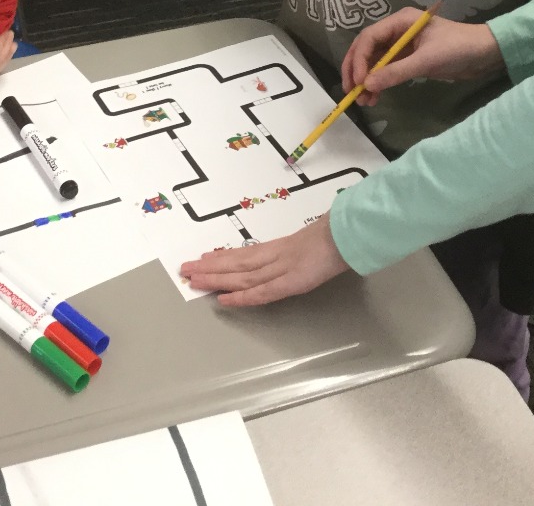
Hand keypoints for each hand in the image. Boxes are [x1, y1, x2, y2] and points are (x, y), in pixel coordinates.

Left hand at [180, 217, 349, 305]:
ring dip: (216, 279)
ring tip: (193, 280)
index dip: (223, 257)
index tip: (204, 258)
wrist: (349, 234)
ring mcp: (281, 269)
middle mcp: (275, 257)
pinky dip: (241, 297)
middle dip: (210, 268)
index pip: (245, 253)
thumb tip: (297, 251)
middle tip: (184, 270)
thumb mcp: (314, 241)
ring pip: (242, 275)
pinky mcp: (289, 282)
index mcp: (281, 247)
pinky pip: (261, 292)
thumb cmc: (337, 236)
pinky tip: (223, 300)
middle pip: (237, 263)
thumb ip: (301, 248)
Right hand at [340, 12, 502, 105]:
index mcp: (400, 21)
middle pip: (366, 49)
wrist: (485, 53)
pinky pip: (387, 70)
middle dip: (357, 70)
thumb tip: (367, 84)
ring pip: (374, 61)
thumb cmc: (458, 48)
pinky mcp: (409, 58)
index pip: (369, 38)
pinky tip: (376, 97)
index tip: (358, 81)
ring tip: (364, 101)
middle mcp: (397, 30)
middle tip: (351, 92)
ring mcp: (402, 45)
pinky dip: (379, 83)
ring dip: (367, 79)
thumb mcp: (426, 60)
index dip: (359, 59)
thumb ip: (396, 72)